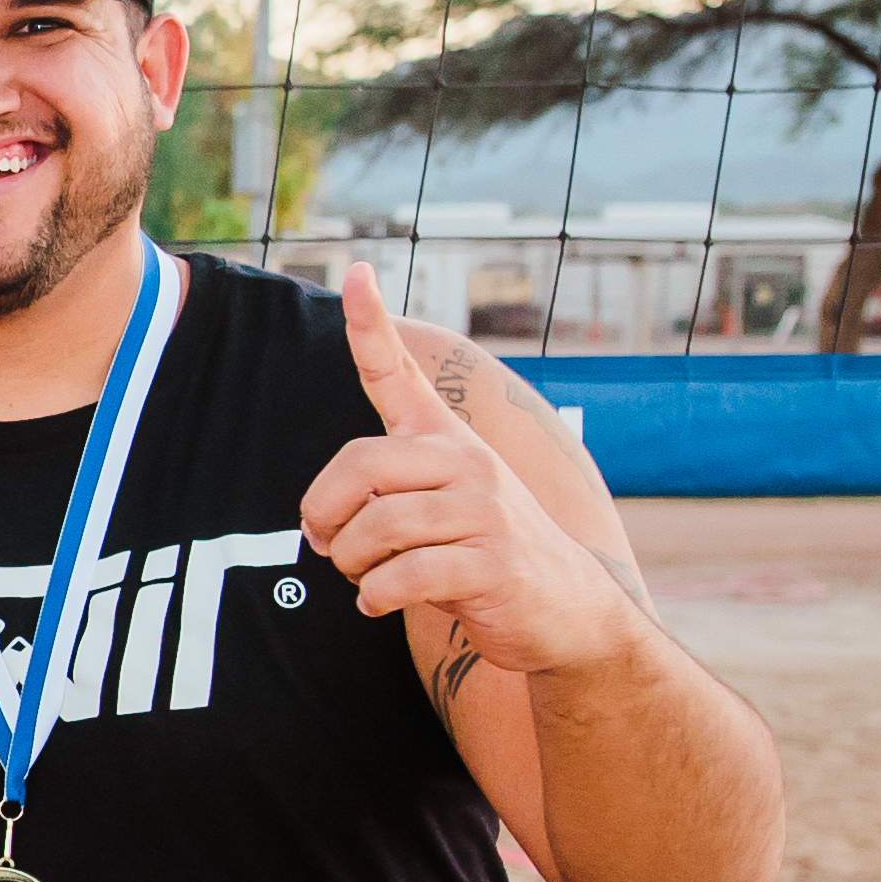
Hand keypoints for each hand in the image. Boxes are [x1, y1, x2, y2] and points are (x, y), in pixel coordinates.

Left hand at [300, 265, 649, 694]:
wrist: (566, 609)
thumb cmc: (480, 554)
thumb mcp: (437, 507)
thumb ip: (383, 497)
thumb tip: (315, 522)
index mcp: (446, 440)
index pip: (397, 373)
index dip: (371, 324)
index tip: (357, 272)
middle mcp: (467, 461)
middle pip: (358, 465)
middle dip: (323, 514)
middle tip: (325, 546)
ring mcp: (485, 509)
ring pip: (375, 525)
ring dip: (352, 565)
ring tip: (365, 578)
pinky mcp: (493, 561)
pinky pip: (402, 574)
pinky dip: (376, 595)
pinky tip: (380, 603)